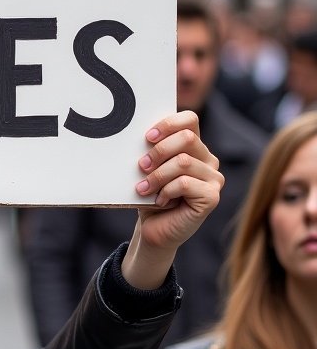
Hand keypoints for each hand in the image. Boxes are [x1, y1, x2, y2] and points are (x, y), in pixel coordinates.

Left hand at [122, 111, 223, 289]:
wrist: (154, 228)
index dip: (168, 123)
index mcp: (194, 147)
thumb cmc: (149, 195)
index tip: (147, 137)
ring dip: (157, 175)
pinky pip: (185, 183)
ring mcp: (214, 178)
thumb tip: (135, 135)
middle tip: (141, 166)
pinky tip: (159, 201)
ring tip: (144, 188)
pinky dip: (166, 191)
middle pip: (187, 138)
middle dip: (159, 151)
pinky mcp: (212, 197)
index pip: (190, 120)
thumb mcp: (148, 168)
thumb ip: (150, 150)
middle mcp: (208, 159)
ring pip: (183, 162)